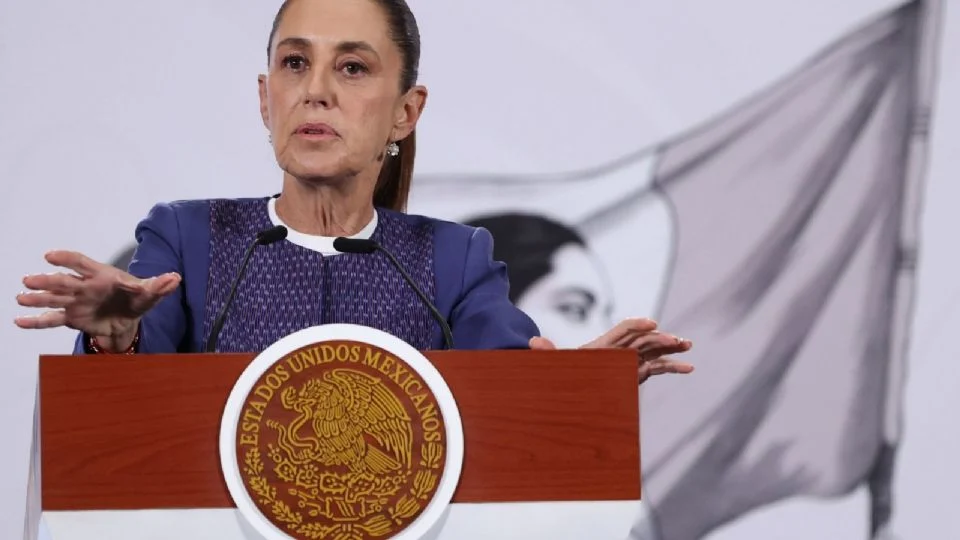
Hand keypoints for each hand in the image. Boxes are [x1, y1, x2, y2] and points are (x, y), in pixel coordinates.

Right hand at [14, 250, 179, 349]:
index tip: (50, 256)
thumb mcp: (149, 295)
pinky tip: (19, 321)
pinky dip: (36, 321)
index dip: (66, 259)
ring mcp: (75, 301)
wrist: (128, 321)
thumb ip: (158, 286)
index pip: (81, 263)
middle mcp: (84, 287)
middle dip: (47, 280)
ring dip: (37, 298)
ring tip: (21, 298)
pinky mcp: (71, 317)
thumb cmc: (136, 300)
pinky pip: (51, 319)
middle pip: (63, 281)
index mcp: (101, 276)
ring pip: (53, 298)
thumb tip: (175, 278)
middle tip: (29, 280)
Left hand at [529, 317, 693, 383]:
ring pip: (654, 350)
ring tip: (688, 345)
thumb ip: (547, 353)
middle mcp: (619, 350)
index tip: (652, 324)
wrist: (566, 390)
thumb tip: (532, 342)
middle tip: (679, 341)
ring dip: (671, 347)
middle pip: (643, 339)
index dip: (636, 325)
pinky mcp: (636, 372)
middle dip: (661, 338)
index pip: (622, 330)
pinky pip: (658, 367)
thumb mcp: (555, 365)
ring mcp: (629, 361)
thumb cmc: (562, 375)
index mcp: (602, 346)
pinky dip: (673, 366)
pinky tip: (689, 368)